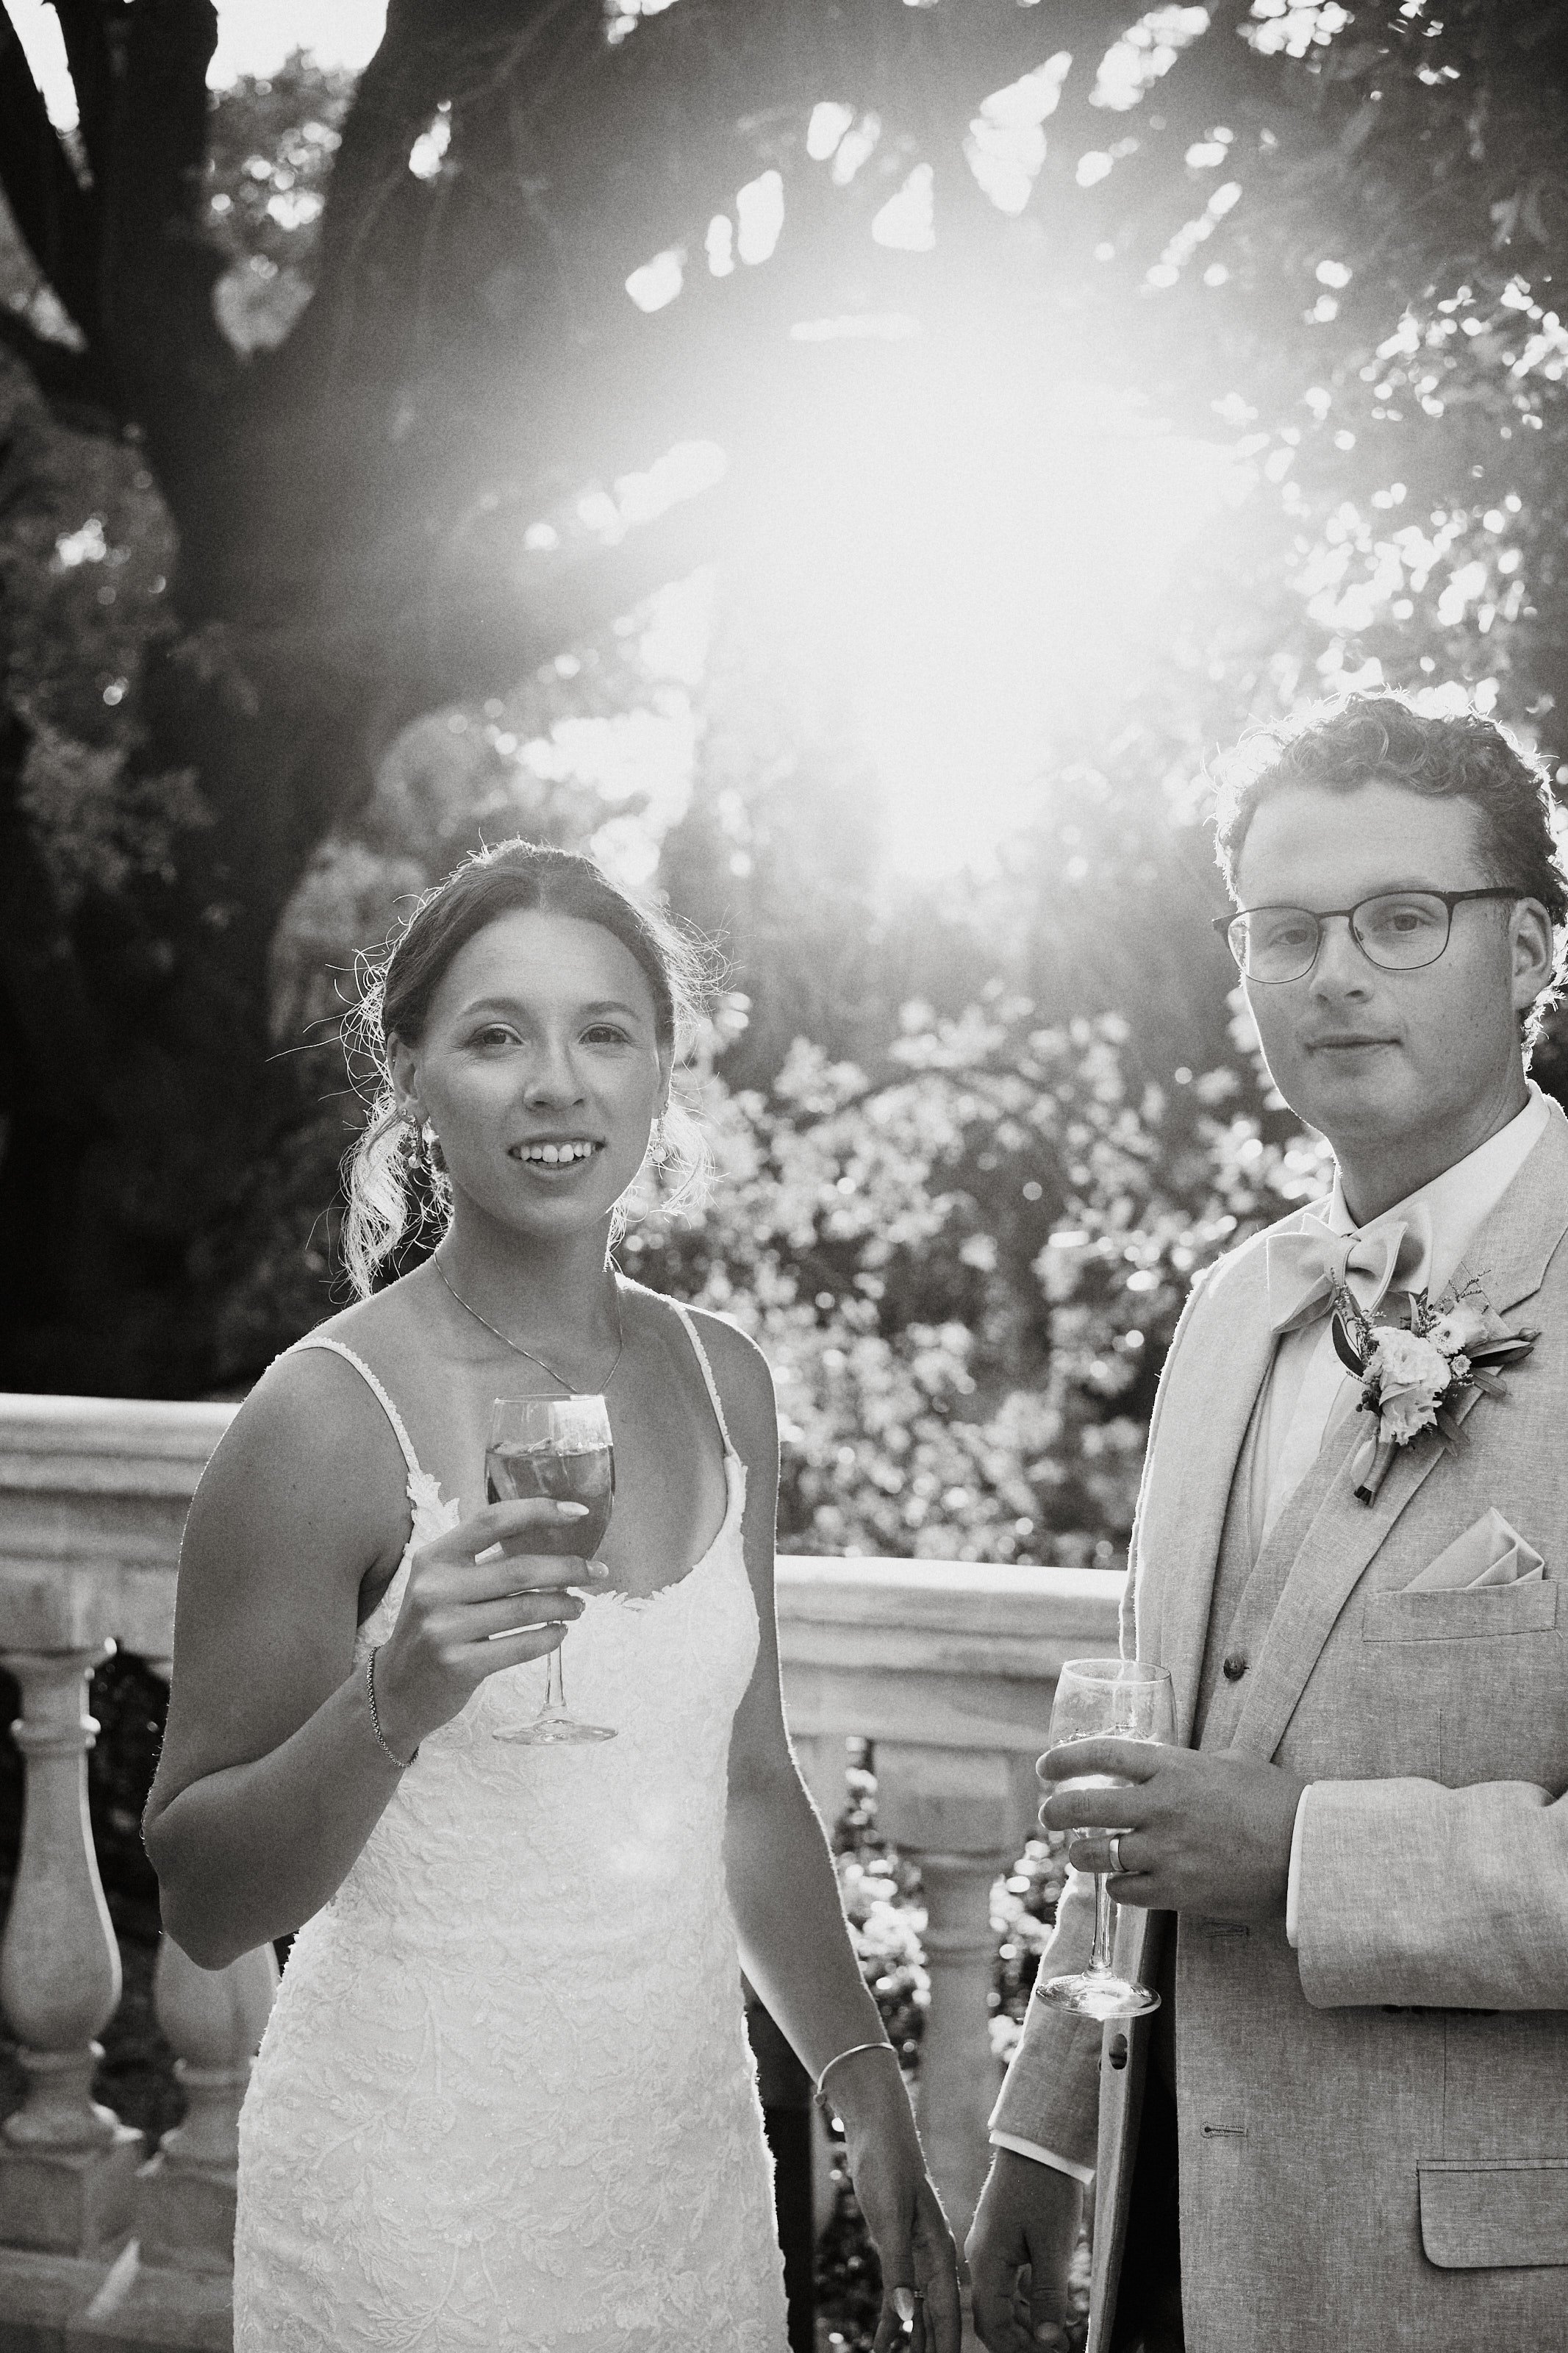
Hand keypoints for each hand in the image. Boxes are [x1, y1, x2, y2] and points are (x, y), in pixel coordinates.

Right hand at [371, 1498, 607, 1750]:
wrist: (396, 1690)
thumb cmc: (433, 1626)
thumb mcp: (443, 1584)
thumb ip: (484, 1560)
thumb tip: (551, 1537)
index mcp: (434, 1557)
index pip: (493, 1521)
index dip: (538, 1511)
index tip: (577, 1513)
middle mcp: (435, 1589)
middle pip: (520, 1569)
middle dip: (569, 1569)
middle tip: (596, 1573)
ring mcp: (444, 1629)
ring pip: (526, 1608)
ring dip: (564, 1604)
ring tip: (578, 1606)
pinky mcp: (458, 1666)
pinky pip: (521, 1646)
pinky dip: (549, 1637)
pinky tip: (559, 1632)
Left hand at [830, 2049, 962, 2351]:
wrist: (878, 2132)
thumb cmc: (888, 2166)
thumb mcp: (891, 2217)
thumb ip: (898, 2266)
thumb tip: (905, 2316)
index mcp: (940, 2252)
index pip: (947, 2312)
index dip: (946, 2345)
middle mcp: (933, 2258)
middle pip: (936, 2317)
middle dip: (931, 2349)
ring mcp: (917, 2254)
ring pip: (919, 2310)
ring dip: (912, 2340)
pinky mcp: (899, 2248)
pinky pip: (899, 2293)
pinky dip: (893, 2319)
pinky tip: (884, 2341)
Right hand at [967, 2148, 1080, 2351]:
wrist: (1039, 2143)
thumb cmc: (1046, 2190)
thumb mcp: (1053, 2246)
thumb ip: (1049, 2295)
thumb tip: (1047, 2342)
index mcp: (986, 2262)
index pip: (993, 2326)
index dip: (1020, 2350)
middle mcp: (980, 2258)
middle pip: (993, 2319)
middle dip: (1022, 2342)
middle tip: (1058, 2349)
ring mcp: (989, 2248)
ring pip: (1001, 2303)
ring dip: (1026, 2325)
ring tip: (1059, 2336)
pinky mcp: (1001, 2239)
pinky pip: (1007, 2284)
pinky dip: (1027, 2303)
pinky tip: (1050, 2310)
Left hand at [1038, 1738, 1304, 1920]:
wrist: (1308, 1854)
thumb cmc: (1278, 1803)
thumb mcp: (1234, 1764)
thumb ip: (1194, 1764)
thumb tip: (1176, 1767)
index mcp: (1174, 1768)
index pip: (1103, 1755)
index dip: (1066, 1759)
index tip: (1046, 1767)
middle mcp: (1161, 1808)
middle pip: (1084, 1808)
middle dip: (1057, 1811)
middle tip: (1051, 1815)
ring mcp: (1166, 1853)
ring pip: (1096, 1855)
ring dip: (1082, 1855)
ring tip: (1082, 1853)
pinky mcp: (1177, 1892)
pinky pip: (1126, 1892)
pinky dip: (1118, 1887)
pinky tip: (1123, 1882)